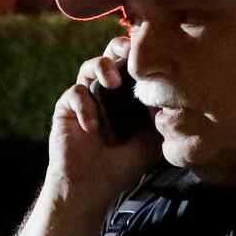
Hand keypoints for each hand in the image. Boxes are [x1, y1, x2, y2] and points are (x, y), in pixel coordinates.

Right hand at [47, 36, 160, 209]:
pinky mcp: (66, 109)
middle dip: (119, 47)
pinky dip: (85, 107)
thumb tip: (168, 92)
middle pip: (110, 55)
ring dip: (102, 67)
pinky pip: (74, 94)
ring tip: (113, 83)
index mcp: (127, 97)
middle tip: (130, 50)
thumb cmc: (122, 167)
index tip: (154, 50)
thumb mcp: (149, 142)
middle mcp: (106, 92)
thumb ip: (158, 118)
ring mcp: (86, 98)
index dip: (141, 54)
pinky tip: (92, 128)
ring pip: (89, 66)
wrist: (91, 188)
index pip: (134, 66)